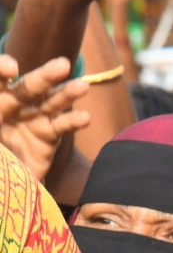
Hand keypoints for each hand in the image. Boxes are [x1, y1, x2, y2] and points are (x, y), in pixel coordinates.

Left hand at [0, 56, 89, 181]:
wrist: (1, 186)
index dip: (2, 69)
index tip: (11, 69)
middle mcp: (11, 105)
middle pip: (28, 86)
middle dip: (44, 76)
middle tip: (62, 66)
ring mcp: (31, 119)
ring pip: (51, 102)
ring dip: (67, 93)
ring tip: (82, 87)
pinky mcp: (48, 136)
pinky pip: (61, 126)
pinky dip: (73, 121)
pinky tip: (85, 117)